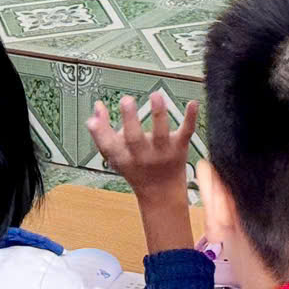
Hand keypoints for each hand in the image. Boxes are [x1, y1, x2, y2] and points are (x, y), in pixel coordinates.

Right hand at [90, 90, 196, 244]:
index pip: (108, 146)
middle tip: (126, 100)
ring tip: (155, 95)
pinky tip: (193, 104)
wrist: (161, 193)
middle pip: (134, 138)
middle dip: (130, 119)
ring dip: (158, 114)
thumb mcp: (115, 155)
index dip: (100, 132)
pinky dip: (190, 118)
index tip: (96, 114)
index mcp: (124, 158)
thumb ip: (102, 132)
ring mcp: (162, 152)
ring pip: (160, 134)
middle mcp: (142, 156)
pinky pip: (186, 132)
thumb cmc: (136, 169)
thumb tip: (98, 106)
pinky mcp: (180, 147)